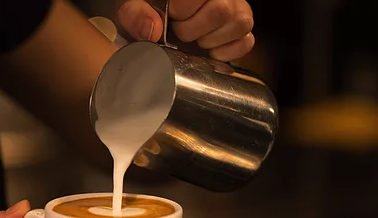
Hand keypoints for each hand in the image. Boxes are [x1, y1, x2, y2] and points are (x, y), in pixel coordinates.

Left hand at [117, 0, 254, 60]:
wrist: (160, 17)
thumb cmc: (147, 7)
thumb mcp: (131, 4)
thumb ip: (134, 11)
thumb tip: (152, 30)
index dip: (183, 9)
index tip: (170, 16)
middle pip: (222, 11)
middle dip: (193, 30)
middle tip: (178, 32)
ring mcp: (236, 10)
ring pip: (239, 24)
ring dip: (210, 40)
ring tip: (193, 40)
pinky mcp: (241, 31)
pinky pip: (246, 42)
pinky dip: (226, 52)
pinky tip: (208, 50)